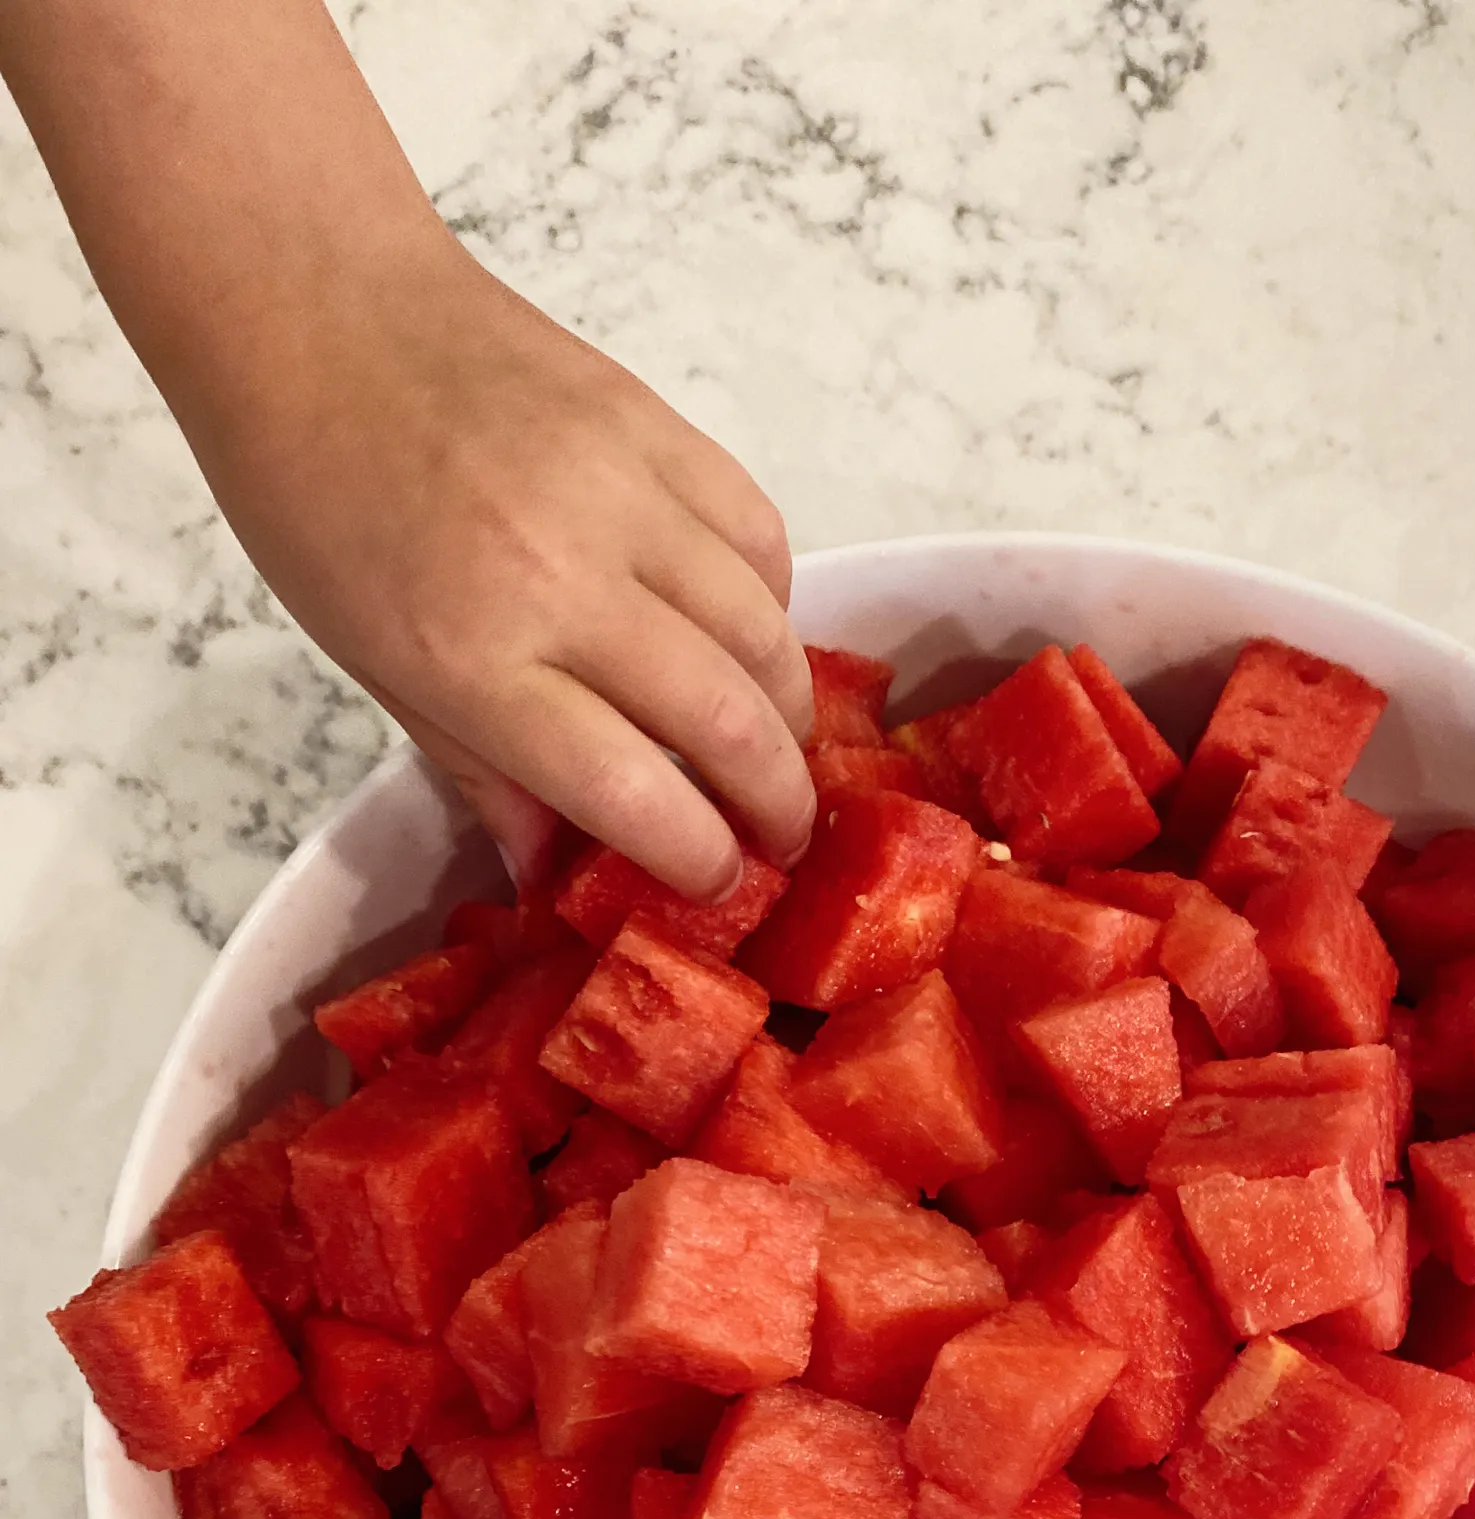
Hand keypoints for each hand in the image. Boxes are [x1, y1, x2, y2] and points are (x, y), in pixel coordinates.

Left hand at [189, 238, 815, 896]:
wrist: (316, 311)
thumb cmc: (318, 498)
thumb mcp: (374, 667)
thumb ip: (481, 772)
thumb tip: (554, 872)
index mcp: (474, 657)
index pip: (635, 792)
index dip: (699, 859)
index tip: (718, 885)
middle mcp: (562, 580)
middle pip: (727, 722)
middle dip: (779, 803)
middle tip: (783, 837)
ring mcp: (622, 495)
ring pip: (767, 633)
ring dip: (792, 710)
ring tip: (781, 745)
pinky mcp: (657, 428)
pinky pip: (761, 535)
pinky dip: (776, 602)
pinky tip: (752, 631)